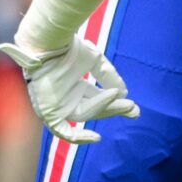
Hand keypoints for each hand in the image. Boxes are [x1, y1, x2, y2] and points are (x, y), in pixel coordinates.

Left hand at [0, 36, 139, 144]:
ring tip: (124, 104)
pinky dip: (78, 137)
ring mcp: (55, 104)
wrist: (49, 44)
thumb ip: (109, 76)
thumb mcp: (95, 60)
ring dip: (104, 110)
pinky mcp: (48, 111)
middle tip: (134, 110)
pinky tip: (96, 137)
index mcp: (73, 84)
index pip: (96, 99)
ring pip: (84, 114)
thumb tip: (123, 94)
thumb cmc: (68, 48)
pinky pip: (62, 130)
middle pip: (92, 108)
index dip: (114, 103)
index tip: (133, 107)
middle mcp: (64, 96)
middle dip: (113, 109)